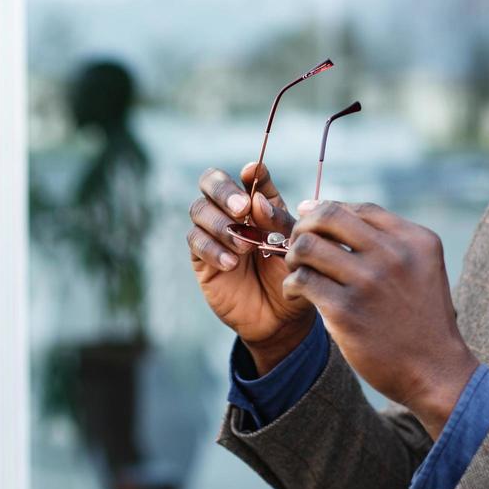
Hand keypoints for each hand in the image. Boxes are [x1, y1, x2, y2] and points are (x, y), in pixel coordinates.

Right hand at [188, 162, 314, 372]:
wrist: (279, 317)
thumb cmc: (289, 276)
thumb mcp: (293, 246)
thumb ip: (278, 221)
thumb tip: (256, 199)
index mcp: (259, 203)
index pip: (249, 175)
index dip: (250, 171)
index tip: (254, 172)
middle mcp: (232, 212)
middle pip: (210, 181)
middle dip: (224, 190)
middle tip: (242, 208)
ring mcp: (213, 232)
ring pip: (199, 209)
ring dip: (221, 224)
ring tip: (245, 247)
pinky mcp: (200, 256)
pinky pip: (195, 242)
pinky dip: (213, 249)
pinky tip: (232, 264)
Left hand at [283, 200, 478, 439]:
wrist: (435, 371)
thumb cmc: (423, 320)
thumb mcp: (424, 269)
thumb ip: (393, 243)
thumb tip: (339, 217)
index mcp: (416, 241)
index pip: (361, 209)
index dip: (330, 210)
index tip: (311, 219)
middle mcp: (393, 255)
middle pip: (329, 216)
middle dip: (305, 225)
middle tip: (298, 242)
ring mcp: (368, 281)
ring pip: (308, 246)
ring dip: (293, 255)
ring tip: (297, 270)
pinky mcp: (346, 311)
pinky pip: (302, 281)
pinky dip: (292, 285)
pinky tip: (297, 294)